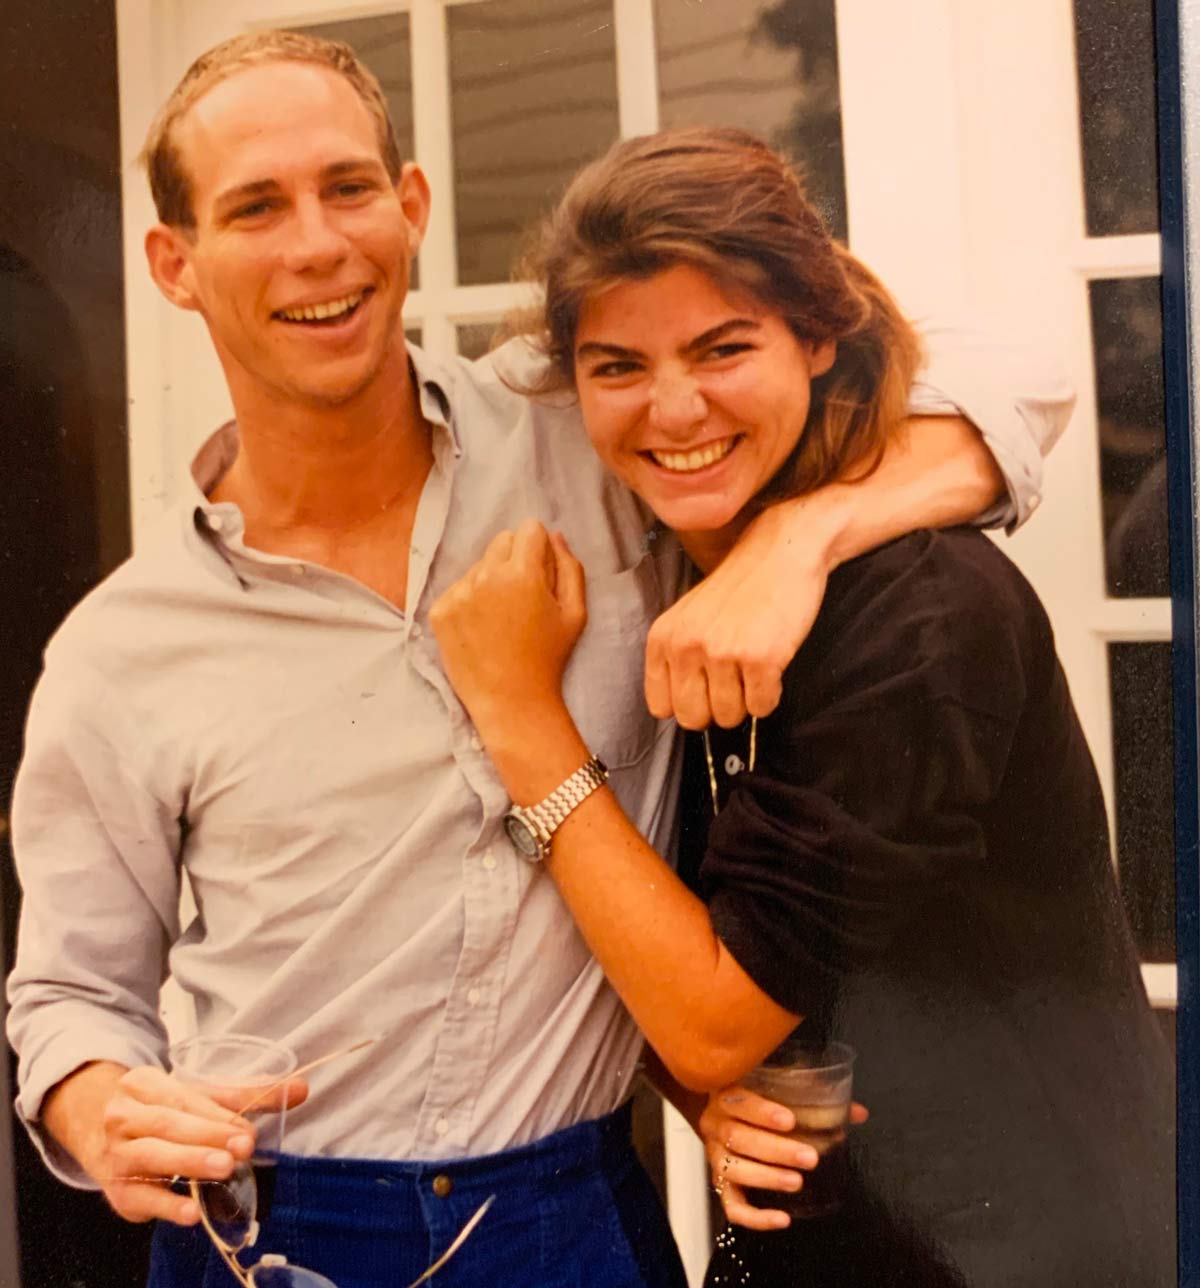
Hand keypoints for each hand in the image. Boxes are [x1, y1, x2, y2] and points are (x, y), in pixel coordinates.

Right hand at [43, 1061, 306, 1224]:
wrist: (99, 1132)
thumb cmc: (162, 1111)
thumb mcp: (196, 1095)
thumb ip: (247, 1094)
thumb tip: (301, 1089)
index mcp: (143, 1084)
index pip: (182, 1098)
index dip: (215, 1116)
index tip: (247, 1131)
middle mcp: (122, 1117)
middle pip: (166, 1125)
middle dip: (206, 1137)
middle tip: (242, 1149)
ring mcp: (115, 1156)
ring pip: (151, 1157)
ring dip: (189, 1164)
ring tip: (224, 1170)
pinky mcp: (116, 1193)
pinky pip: (140, 1199)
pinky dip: (166, 1206)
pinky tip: (192, 1211)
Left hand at [430, 519, 585, 731]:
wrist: (511, 702)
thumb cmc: (549, 658)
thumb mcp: (575, 613)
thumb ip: (570, 567)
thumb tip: (555, 536)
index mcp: (522, 573)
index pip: (529, 529)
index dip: (540, 548)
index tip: (542, 572)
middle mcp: (485, 576)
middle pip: (502, 541)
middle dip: (515, 558)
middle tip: (524, 596)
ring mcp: (458, 593)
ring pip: (479, 565)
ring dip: (491, 580)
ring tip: (502, 617)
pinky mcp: (439, 611)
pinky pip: (459, 588)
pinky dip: (471, 601)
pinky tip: (483, 628)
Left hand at [644, 502, 832, 728]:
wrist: (782, 553)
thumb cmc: (739, 588)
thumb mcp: (689, 617)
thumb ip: (677, 658)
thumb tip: (682, 711)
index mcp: (663, 638)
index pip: (661, 706)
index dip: (689, 704)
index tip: (707, 690)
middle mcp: (685, 646)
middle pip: (693, 719)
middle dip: (717, 710)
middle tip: (734, 683)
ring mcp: (722, 653)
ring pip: (729, 717)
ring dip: (746, 702)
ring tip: (754, 670)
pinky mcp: (759, 659)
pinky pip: (762, 707)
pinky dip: (771, 695)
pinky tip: (772, 668)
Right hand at [700, 1083, 867, 1230]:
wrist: (727, 1117)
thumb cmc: (759, 1102)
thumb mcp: (781, 1093)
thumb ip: (817, 1100)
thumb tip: (859, 1113)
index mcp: (728, 1094)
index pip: (739, 1100)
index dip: (762, 1112)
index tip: (790, 1121)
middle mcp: (715, 1124)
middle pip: (737, 1137)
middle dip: (775, 1149)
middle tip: (809, 1158)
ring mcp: (715, 1156)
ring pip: (732, 1170)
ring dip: (766, 1177)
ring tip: (797, 1182)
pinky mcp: (720, 1185)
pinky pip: (732, 1207)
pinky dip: (755, 1217)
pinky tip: (782, 1219)